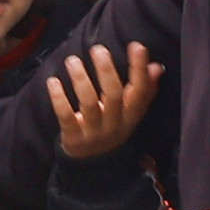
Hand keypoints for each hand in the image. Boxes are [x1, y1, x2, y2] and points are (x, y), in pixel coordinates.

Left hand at [47, 42, 162, 159]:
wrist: (93, 163)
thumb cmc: (112, 127)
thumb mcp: (130, 113)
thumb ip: (143, 90)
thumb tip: (156, 67)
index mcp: (131, 115)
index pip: (140, 91)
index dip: (140, 70)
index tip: (137, 46)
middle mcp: (115, 124)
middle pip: (114, 96)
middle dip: (107, 71)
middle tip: (98, 49)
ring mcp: (94, 131)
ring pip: (89, 104)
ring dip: (81, 80)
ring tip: (72, 60)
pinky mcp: (73, 137)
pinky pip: (66, 116)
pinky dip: (59, 99)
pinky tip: (53, 81)